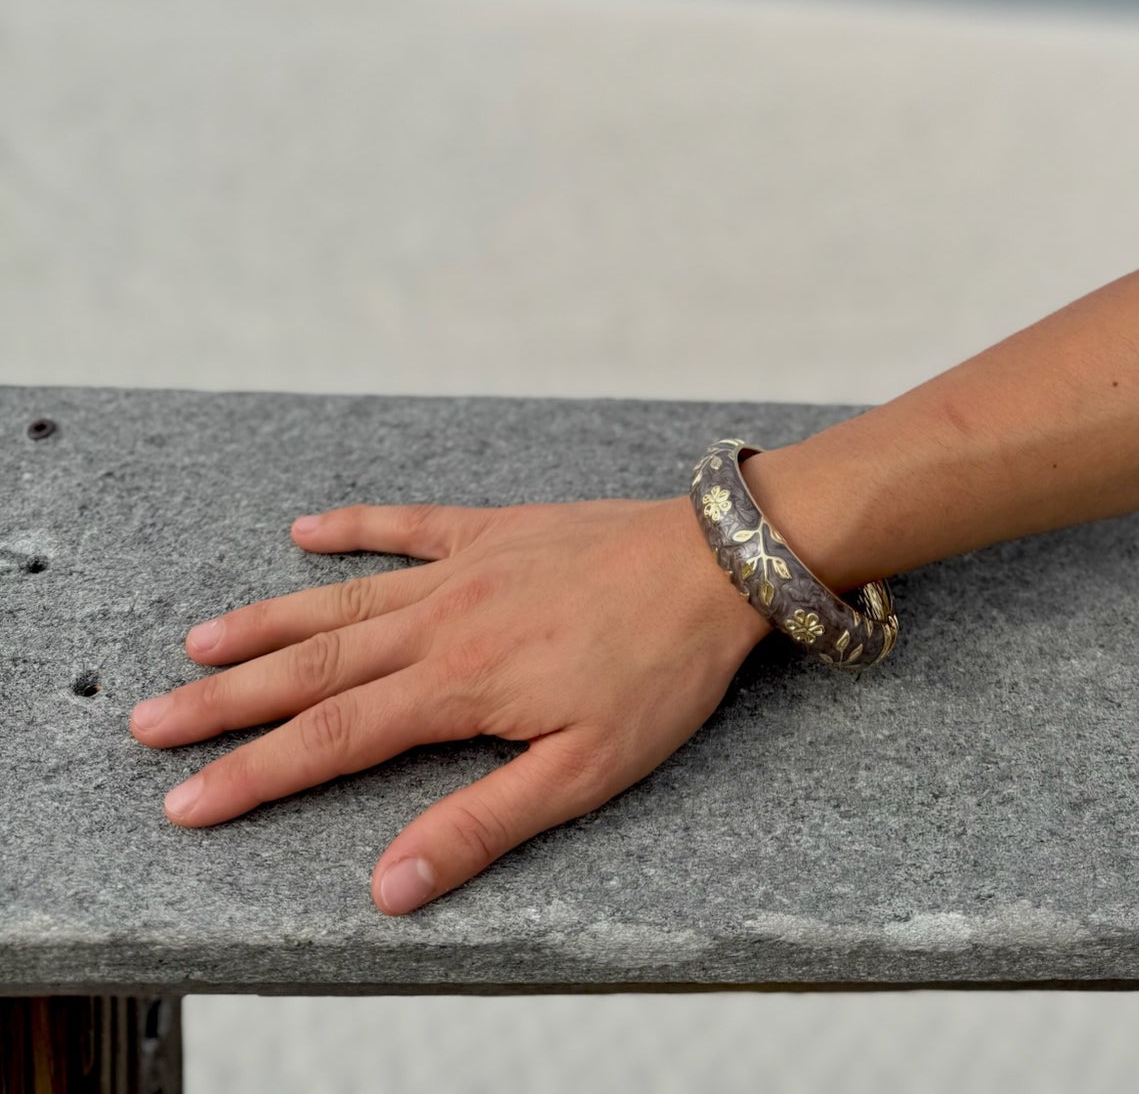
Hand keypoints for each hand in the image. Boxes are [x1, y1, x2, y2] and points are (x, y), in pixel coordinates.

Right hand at [129, 492, 769, 913]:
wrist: (717, 562)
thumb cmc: (660, 672)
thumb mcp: (584, 771)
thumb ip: (482, 823)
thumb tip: (390, 886)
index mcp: (457, 684)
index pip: (330, 741)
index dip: (251, 775)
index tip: (184, 801)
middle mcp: (442, 620)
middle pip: (312, 668)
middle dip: (225, 702)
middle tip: (148, 723)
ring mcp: (464, 565)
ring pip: (342, 600)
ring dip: (266, 623)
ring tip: (198, 645)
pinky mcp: (494, 528)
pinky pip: (408, 523)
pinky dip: (353, 525)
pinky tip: (305, 530)